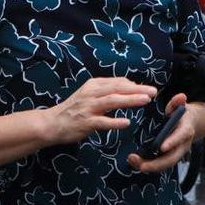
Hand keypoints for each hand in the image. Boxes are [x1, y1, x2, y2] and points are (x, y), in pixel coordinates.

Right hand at [42, 77, 156, 145]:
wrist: (51, 123)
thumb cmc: (73, 110)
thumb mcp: (89, 95)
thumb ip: (107, 91)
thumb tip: (129, 86)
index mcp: (93, 85)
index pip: (117, 82)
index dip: (134, 85)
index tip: (147, 89)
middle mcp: (91, 94)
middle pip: (117, 89)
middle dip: (137, 89)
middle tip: (153, 91)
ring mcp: (88, 108)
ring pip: (112, 101)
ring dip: (130, 100)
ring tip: (145, 100)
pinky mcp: (85, 123)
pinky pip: (102, 122)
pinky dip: (114, 122)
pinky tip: (126, 123)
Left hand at [127, 93, 195, 173]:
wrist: (189, 125)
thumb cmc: (181, 115)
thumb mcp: (179, 107)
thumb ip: (177, 102)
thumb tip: (181, 96)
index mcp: (185, 131)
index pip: (180, 137)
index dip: (172, 142)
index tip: (161, 147)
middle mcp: (181, 146)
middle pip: (171, 159)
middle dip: (156, 164)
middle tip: (141, 165)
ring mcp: (175, 153)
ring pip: (164, 165)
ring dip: (149, 166)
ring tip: (133, 161)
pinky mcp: (168, 157)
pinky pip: (159, 165)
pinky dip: (147, 165)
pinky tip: (134, 162)